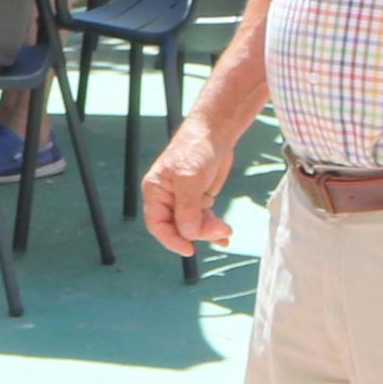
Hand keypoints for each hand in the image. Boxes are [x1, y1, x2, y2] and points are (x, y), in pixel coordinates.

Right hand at [140, 114, 238, 257]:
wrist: (215, 133)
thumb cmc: (196, 149)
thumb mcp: (190, 178)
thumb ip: (187, 208)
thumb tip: (188, 234)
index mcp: (155, 191)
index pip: (157, 224)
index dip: (171, 239)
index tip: (189, 250)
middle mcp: (167, 198)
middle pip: (178, 227)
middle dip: (198, 233)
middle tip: (220, 231)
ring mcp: (183, 200)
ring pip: (193, 226)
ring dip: (209, 231)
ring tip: (226, 230)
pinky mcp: (199, 199)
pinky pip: (203, 220)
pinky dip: (214, 227)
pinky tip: (224, 233)